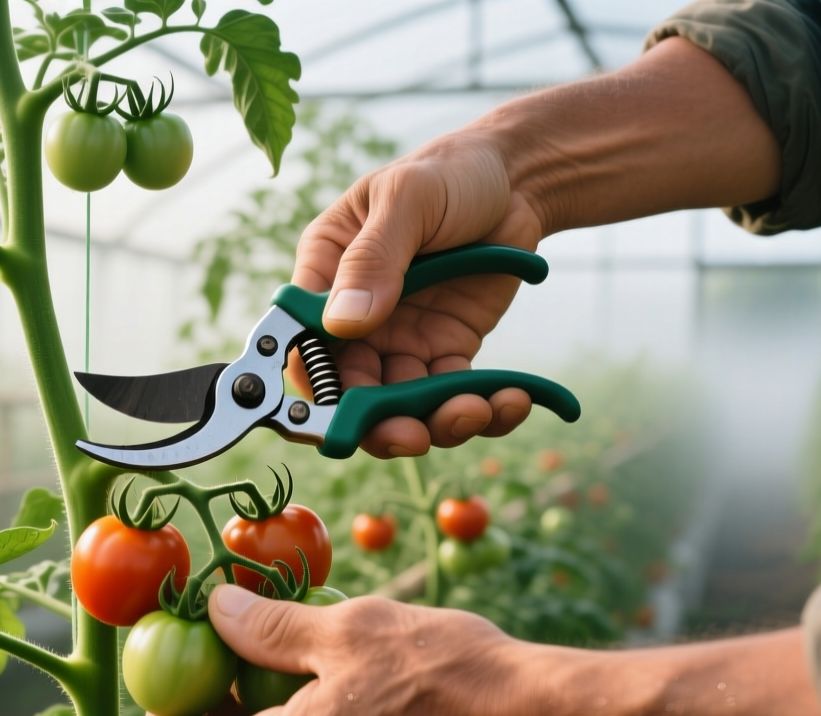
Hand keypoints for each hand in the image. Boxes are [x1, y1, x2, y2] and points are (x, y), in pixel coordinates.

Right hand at [289, 137, 546, 458]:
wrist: (517, 179)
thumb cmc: (448, 174)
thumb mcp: (407, 201)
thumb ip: (374, 259)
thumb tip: (344, 322)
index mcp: (326, 273)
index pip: (303, 343)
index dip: (314, 387)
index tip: (338, 417)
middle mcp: (355, 317)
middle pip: (349, 390)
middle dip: (377, 422)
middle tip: (411, 435)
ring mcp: (400, 340)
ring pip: (400, 405)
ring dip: (432, 422)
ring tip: (473, 413)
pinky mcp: (446, 352)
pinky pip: (451, 394)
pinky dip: (480, 409)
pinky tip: (510, 401)